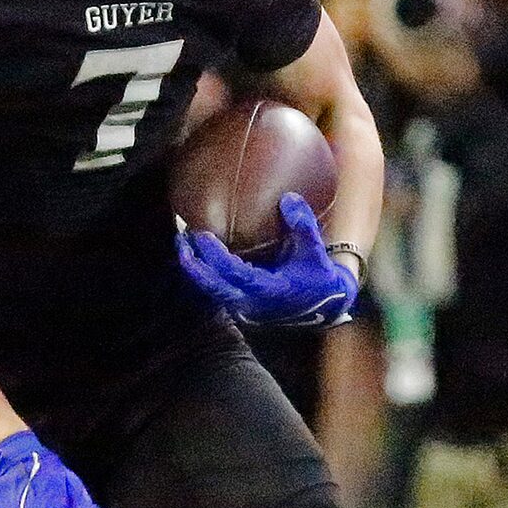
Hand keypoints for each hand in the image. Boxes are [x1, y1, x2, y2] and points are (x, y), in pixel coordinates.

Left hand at [176, 194, 362, 328]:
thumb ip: (304, 225)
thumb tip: (288, 199)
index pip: (235, 274)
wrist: (325, 307)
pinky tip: (198, 255)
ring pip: (212, 291)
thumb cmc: (319, 277)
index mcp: (270, 290)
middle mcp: (252, 303)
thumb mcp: (316, 251)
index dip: (216, 256)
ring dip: (196, 269)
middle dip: (194, 265)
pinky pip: (217, 291)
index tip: (201, 235)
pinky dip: (206, 274)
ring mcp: (245, 308)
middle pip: (213, 287)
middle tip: (181, 240)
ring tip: (183, 244)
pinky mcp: (242, 307)